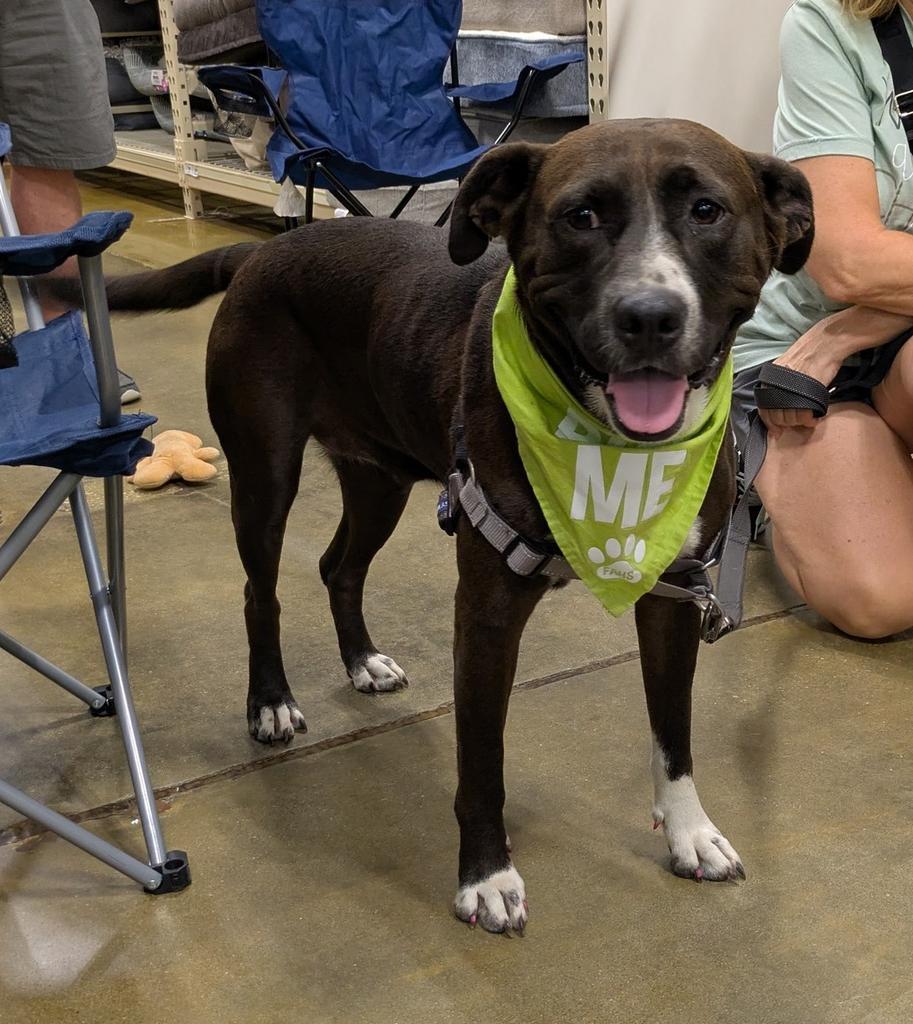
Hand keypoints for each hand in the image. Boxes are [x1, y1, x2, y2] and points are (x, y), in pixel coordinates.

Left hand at [759, 310, 847, 436]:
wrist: (825, 344)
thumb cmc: (808, 356)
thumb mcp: (785, 371)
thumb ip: (778, 389)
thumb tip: (776, 409)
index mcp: (768, 381)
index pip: (764, 410)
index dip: (771, 424)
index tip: (777, 432)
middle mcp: (775, 387)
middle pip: (777, 417)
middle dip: (787, 424)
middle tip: (798, 423)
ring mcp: (789, 390)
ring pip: (790, 418)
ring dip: (799, 422)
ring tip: (808, 418)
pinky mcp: (805, 393)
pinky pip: (804, 416)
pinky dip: (809, 421)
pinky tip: (814, 418)